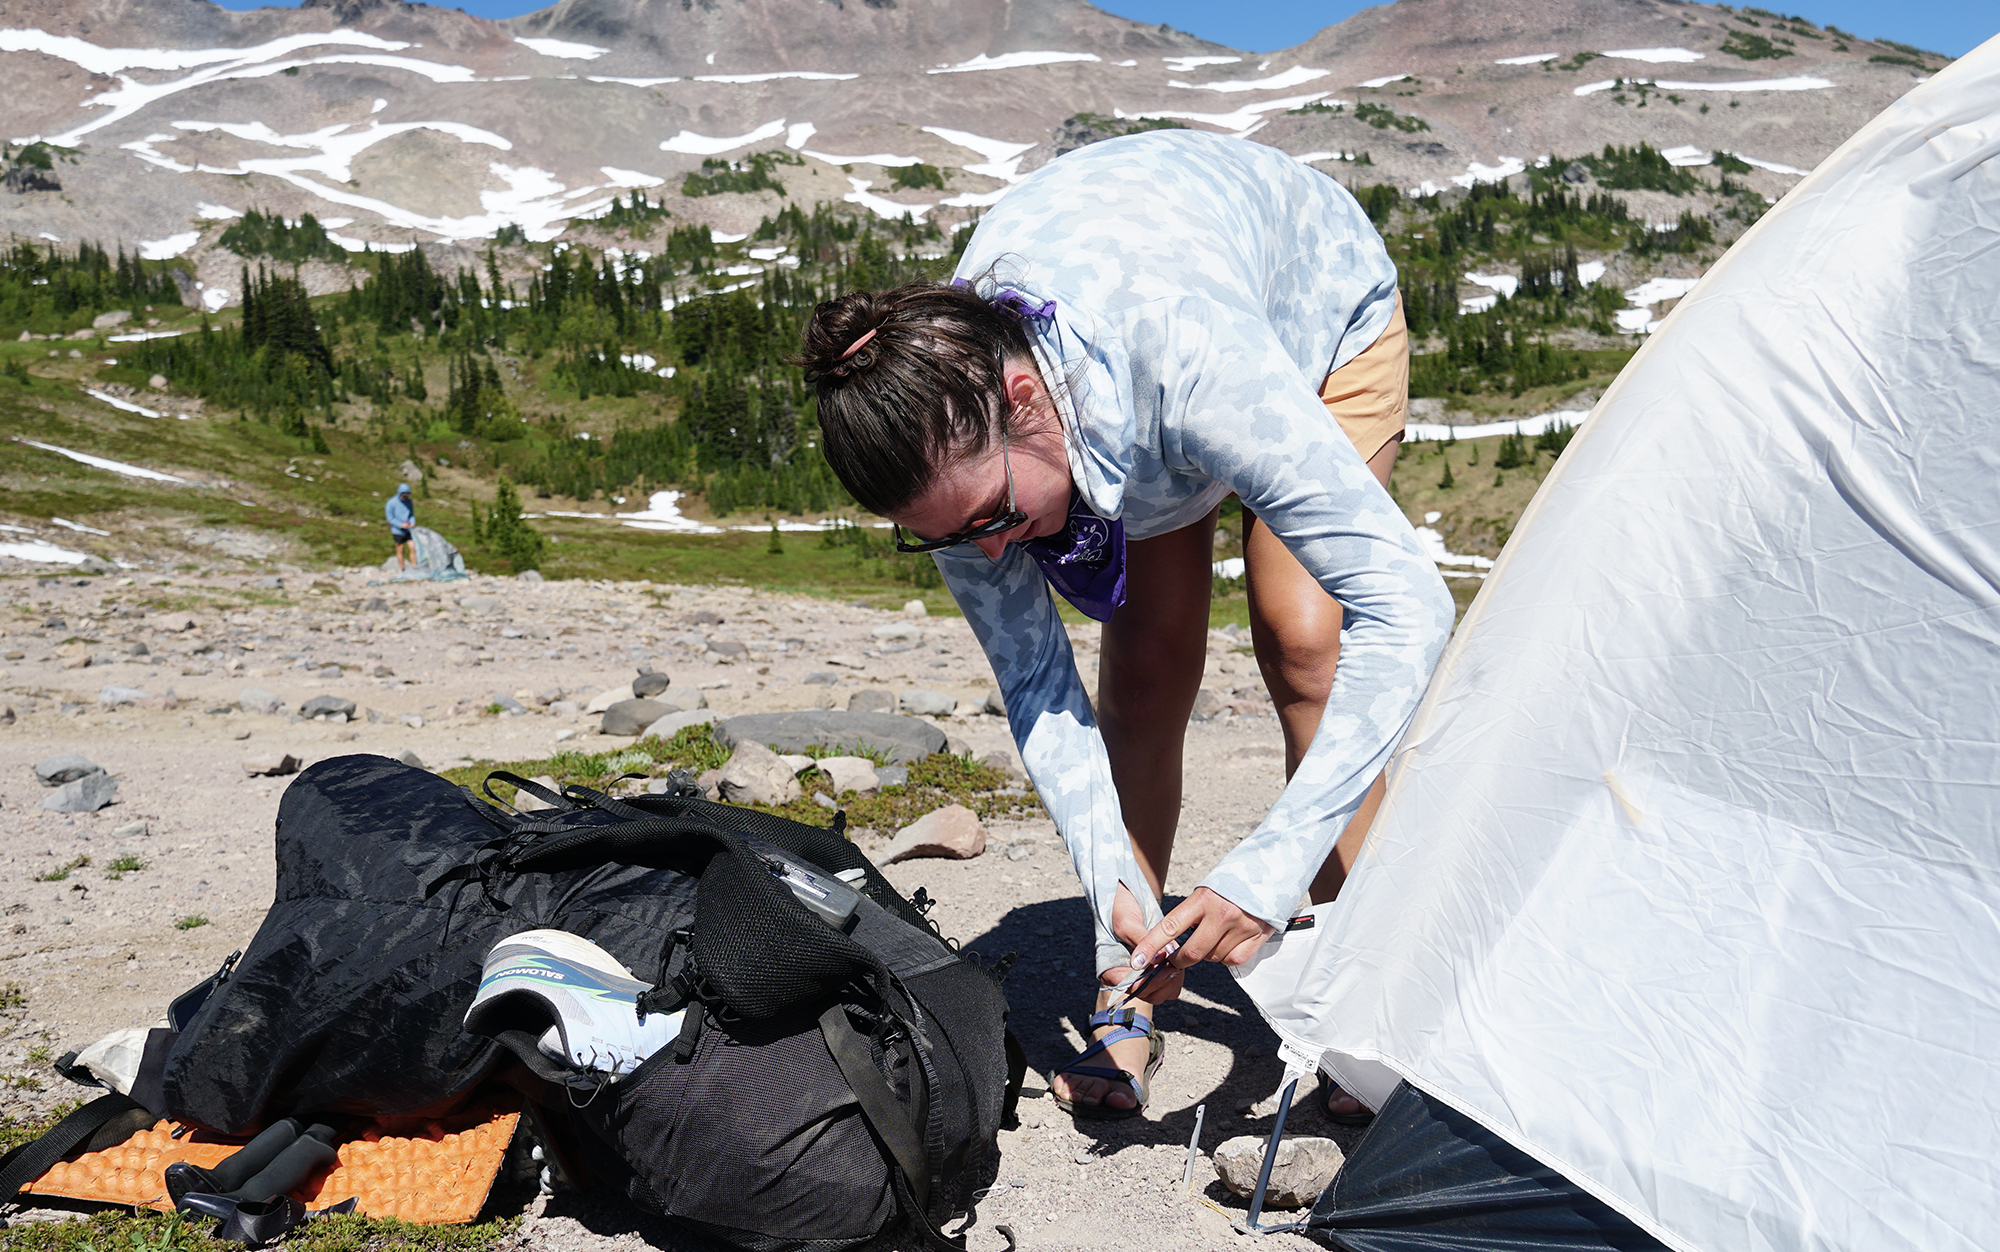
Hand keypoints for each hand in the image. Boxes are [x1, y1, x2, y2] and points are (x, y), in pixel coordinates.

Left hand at [1132, 887, 1274, 971]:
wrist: (1271, 872)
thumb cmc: (1231, 883)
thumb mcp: (1206, 891)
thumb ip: (1190, 915)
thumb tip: (1172, 943)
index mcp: (1203, 899)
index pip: (1170, 927)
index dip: (1151, 946)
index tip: (1136, 961)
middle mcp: (1222, 914)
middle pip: (1191, 952)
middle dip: (1179, 960)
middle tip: (1175, 958)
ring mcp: (1241, 927)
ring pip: (1211, 957)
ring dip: (1207, 954)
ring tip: (1215, 935)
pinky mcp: (1257, 937)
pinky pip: (1232, 960)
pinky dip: (1226, 956)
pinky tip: (1229, 942)